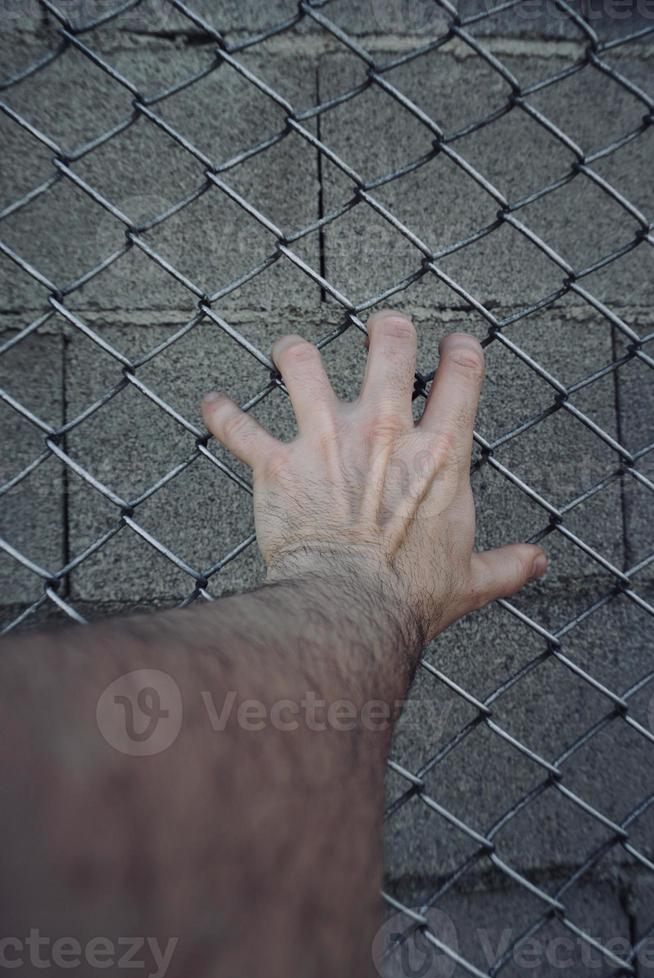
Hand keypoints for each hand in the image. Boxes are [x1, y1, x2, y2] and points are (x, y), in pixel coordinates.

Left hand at [202, 309, 546, 644]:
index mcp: (438, 453)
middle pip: (389, 345)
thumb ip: (506, 566)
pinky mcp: (277, 464)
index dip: (460, 350)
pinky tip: (214, 406)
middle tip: (383, 330)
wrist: (348, 611)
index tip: (455, 346)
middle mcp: (384, 432)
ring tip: (289, 351)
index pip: (462, 373)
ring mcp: (326, 440)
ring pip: (302, 363)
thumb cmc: (409, 596)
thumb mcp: (469, 580)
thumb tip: (537, 564)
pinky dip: (223, 414)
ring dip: (292, 352)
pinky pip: (239, 427)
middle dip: (387, 329)